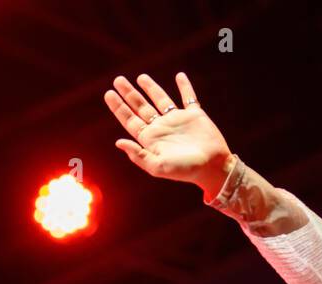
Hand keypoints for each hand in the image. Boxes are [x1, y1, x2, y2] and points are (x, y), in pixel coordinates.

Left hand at [104, 72, 233, 199]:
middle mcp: (162, 128)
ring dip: (151, 88)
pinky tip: (179, 76)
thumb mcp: (157, 166)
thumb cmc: (184, 170)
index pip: (130, 120)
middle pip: (141, 107)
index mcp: (151, 140)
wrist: (212, 167)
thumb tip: (118, 142)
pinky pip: (189, 98)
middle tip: (118, 80)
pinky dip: (185, 87)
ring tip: (141, 77)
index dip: (119, 107)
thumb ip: (138, 155)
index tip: (108, 93)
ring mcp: (178, 121)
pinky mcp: (195, 116)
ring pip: (161, 100)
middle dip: (129, 94)